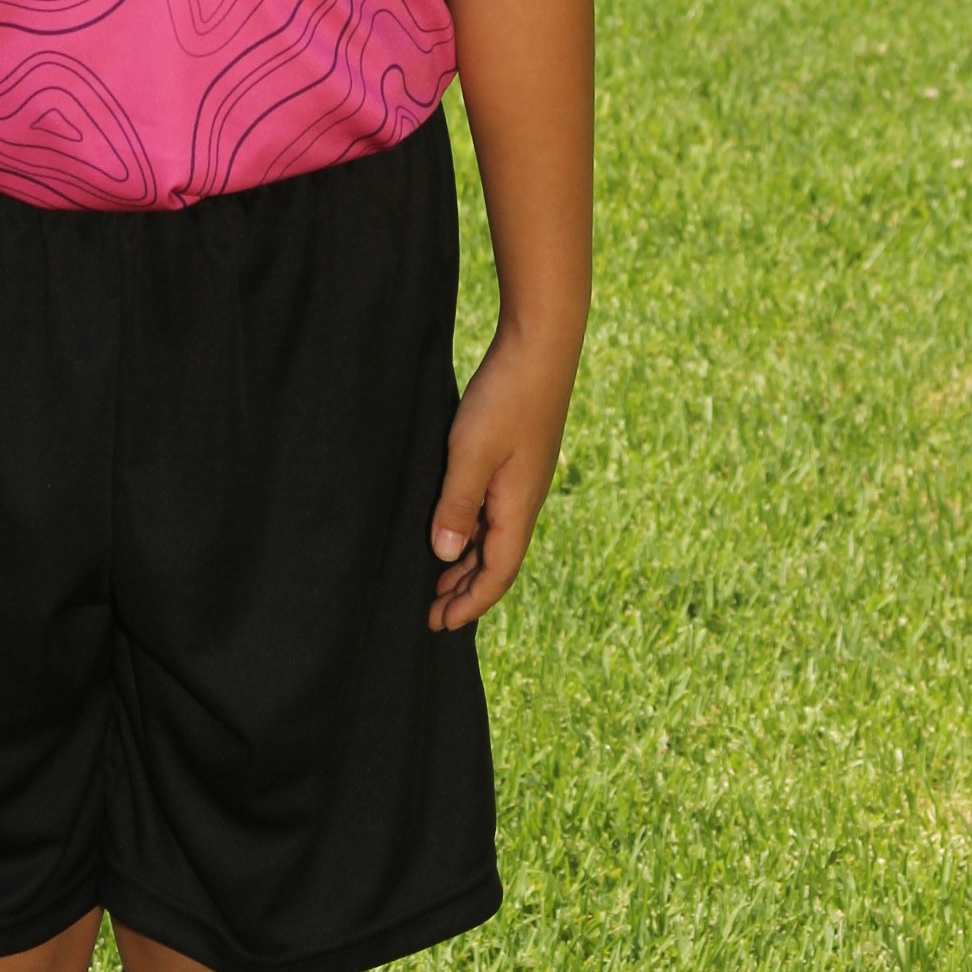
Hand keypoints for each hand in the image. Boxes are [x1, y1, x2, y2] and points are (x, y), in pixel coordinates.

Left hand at [427, 334, 569, 632]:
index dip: (469, 603)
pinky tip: (454, 529)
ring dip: (467, 563)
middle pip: (496, 562)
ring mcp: (521, 481)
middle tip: (432, 613)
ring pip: (494, 538)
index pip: (496, 574)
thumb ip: (457, 505)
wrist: (540, 346)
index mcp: (518, 508)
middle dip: (466, 591)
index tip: (439, 625)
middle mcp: (524, 501)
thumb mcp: (470, 453)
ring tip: (437, 582)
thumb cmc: (505, 398)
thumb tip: (446, 556)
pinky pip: (493, 513)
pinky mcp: (515, 460)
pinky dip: (473, 532)